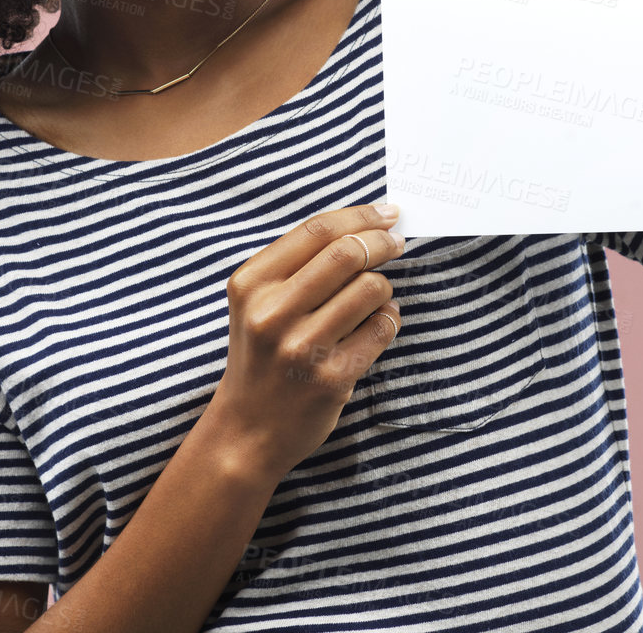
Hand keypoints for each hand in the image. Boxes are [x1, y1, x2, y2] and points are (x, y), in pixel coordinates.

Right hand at [206, 203, 403, 484]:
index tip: (387, 213)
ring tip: (376, 297)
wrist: (246, 429)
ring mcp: (302, 348)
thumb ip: (300, 262)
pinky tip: (378, 323)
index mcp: (251, 283)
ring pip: (371, 289)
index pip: (317, 230)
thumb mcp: (258, 301)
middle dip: (382, 242)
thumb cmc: (262, 354)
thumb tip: (366, 223)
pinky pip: (381, 329)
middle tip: (396, 243)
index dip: (361, 215)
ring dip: (384, 287)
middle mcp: (271, 313)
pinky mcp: (331, 378)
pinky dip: (389, 318)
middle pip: (347, 253)